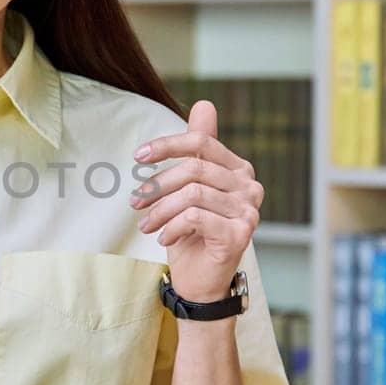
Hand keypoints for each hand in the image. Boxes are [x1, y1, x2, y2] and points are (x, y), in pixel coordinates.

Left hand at [130, 100, 262, 302]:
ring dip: (160, 210)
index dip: (167, 144)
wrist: (200, 282)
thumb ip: (197, 150)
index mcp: (238, 169)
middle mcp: (249, 186)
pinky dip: (173, 226)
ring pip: (192, 194)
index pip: (201, 142)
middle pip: (194, 168)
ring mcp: (249, 210)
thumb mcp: (187, 188)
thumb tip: (205, 103)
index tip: (138, 156)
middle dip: (158, 184)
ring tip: (145, 225)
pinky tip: (164, 238)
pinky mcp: (241, 234)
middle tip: (136, 202)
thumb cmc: (191, 233)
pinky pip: (196, 217)